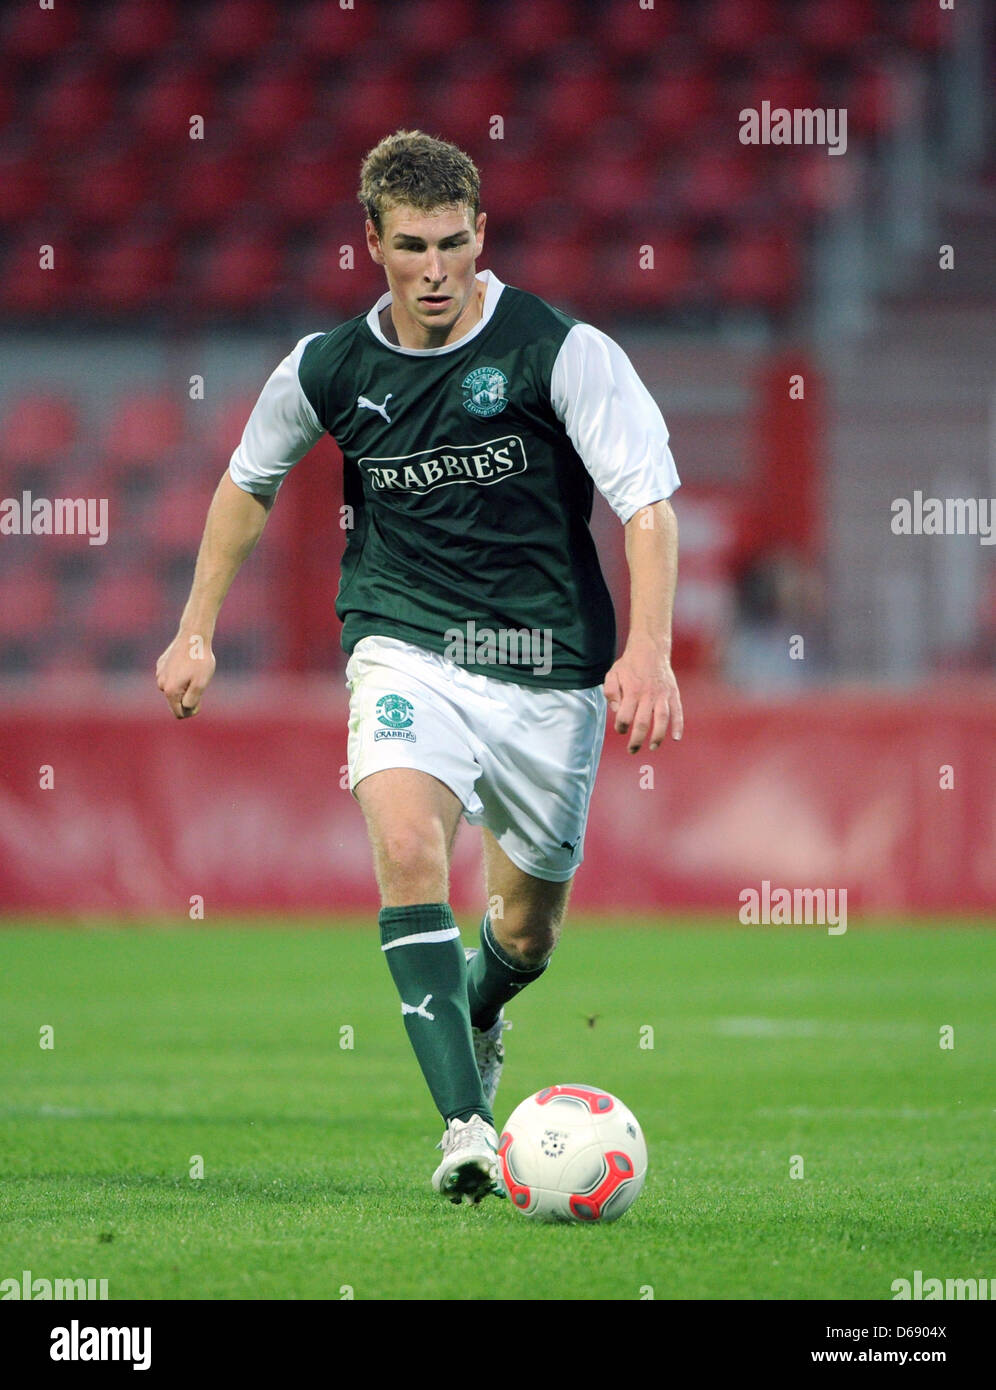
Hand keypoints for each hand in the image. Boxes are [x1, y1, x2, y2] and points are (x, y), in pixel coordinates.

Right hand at [156, 632, 215, 718]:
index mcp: (170, 691)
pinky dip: (179, 675)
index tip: (200, 699)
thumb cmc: (199, 660)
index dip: (191, 711)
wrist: (193, 636)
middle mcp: (161, 684)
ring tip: (193, 671)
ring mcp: (160, 673)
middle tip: (198, 682)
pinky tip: (187, 663)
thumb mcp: (201, 683)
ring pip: (173, 688)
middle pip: (175, 702)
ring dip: (183, 685)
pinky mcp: (161, 665)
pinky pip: (171, 676)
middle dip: (187, 697)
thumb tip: (185, 708)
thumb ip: (192, 700)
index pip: (179, 713)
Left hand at [602, 636, 682, 752]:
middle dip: (636, 740)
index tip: (621, 729)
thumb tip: (616, 710)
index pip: (624, 716)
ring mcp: (662, 695)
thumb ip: (611, 692)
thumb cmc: (629, 664)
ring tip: (653, 747)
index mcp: (631, 691)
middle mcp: (648, 695)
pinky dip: (678, 725)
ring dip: (658, 736)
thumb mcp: (612, 674)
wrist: (650, 648)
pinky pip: (677, 711)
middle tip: (632, 750)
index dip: (620, 726)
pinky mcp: (673, 693)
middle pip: (642, 722)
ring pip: (662, 719)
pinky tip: (676, 738)